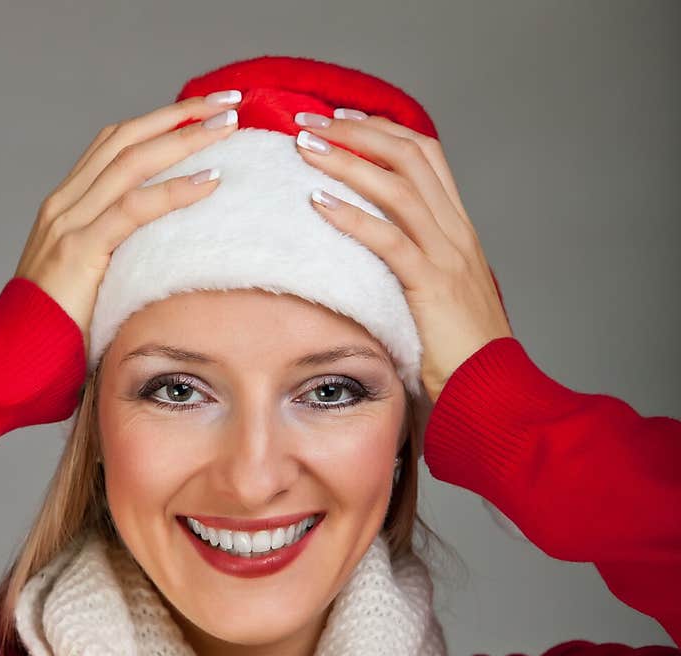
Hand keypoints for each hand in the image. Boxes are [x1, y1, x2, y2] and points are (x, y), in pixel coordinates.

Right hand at [13, 92, 240, 358]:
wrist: (10, 359)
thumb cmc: (52, 335)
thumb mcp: (87, 285)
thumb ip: (114, 263)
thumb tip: (159, 266)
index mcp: (65, 207)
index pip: (115, 145)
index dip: (159, 122)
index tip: (202, 112)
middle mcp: (65, 204)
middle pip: (128, 138)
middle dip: (180, 115)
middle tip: (227, 100)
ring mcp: (69, 223)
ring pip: (133, 161)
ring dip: (185, 138)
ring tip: (228, 126)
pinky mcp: (80, 250)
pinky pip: (134, 208)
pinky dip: (175, 190)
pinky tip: (209, 180)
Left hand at [294, 111, 513, 416]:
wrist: (493, 391)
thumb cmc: (463, 358)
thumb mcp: (440, 303)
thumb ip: (414, 275)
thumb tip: (372, 268)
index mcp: (460, 233)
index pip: (425, 157)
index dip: (383, 131)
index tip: (342, 120)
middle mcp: (456, 234)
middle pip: (409, 156)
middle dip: (358, 130)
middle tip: (311, 121)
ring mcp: (447, 256)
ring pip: (396, 186)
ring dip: (347, 160)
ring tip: (305, 148)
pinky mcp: (432, 286)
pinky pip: (388, 239)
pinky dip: (351, 215)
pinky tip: (318, 203)